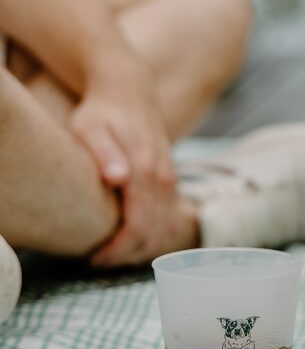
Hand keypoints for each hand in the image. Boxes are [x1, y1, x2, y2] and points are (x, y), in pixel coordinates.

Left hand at [69, 58, 177, 266]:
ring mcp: (169, 179)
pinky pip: (170, 218)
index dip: (117, 250)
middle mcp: (162, 178)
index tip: (94, 258)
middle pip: (154, 235)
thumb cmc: (101, 111)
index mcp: (143, 171)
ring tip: (114, 253)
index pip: (138, 227)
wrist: (127, 88)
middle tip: (98, 260)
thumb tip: (118, 179)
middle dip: (127, 255)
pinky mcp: (170, 179)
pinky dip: (155, 236)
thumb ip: (104, 154)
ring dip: (143, 249)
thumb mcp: (90, 128)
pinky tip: (134, 240)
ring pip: (166, 230)